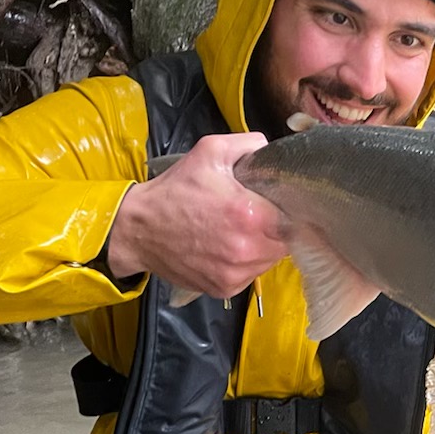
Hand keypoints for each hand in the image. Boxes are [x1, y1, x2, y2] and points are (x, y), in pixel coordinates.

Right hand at [104, 133, 286, 297]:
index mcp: (250, 215)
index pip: (296, 218)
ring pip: (269, 261)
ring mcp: (236, 273)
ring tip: (240, 232)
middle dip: (277, 229)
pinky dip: (245, 264)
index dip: (290, 210)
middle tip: (258, 216)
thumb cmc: (175, 190)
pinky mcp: (225, 289)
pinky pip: (249, 276)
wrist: (138, 228)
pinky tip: (228, 248)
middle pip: (286, 242)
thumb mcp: (210, 151)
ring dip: (263, 247)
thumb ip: (249, 144)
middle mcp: (247, 249)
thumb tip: (272, 150)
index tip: (279, 204)